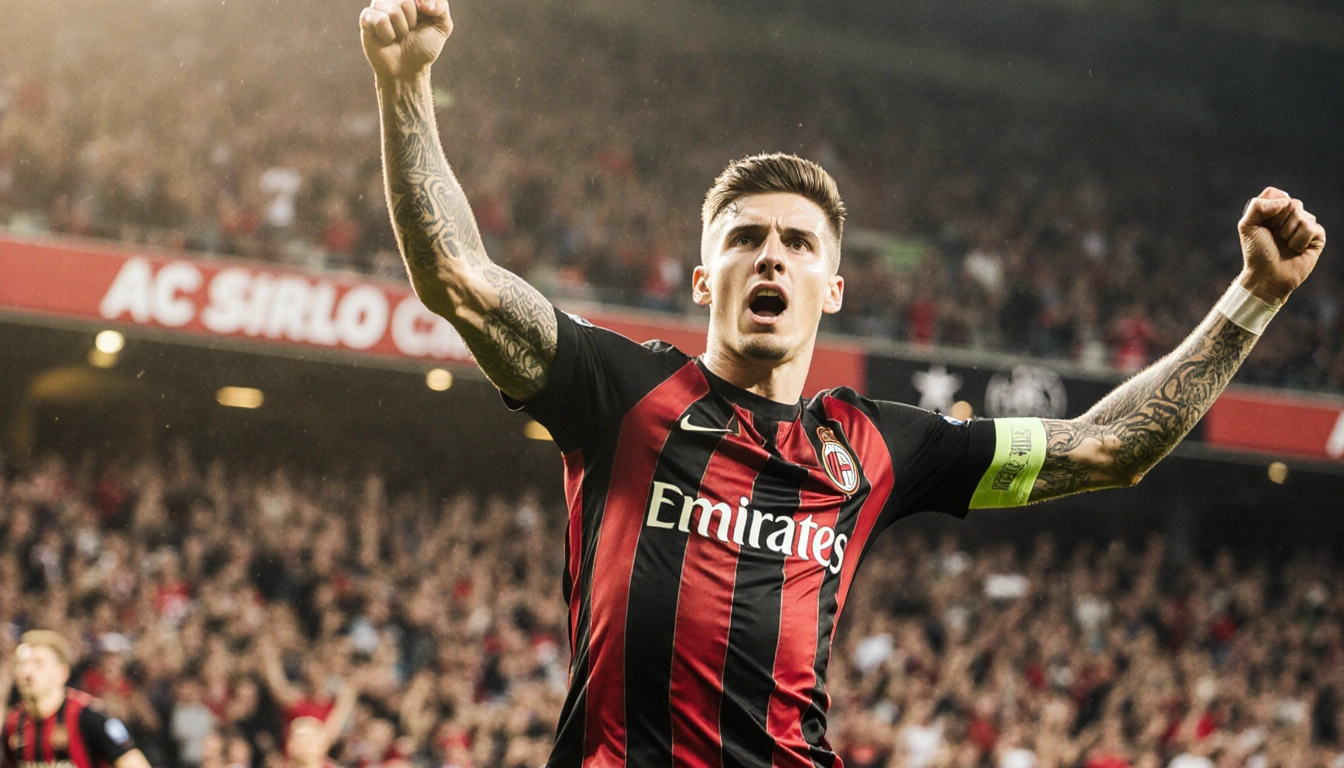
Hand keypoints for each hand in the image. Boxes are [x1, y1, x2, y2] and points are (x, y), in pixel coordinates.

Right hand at [360, 0, 452, 82]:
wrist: (408, 70)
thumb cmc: (424, 46)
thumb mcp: (442, 25)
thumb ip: (440, 5)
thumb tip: (420, 2)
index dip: (423, 4)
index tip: (427, 13)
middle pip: (405, 1)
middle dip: (413, 20)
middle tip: (410, 30)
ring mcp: (378, 6)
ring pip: (394, 11)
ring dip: (402, 29)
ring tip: (399, 35)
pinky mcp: (366, 19)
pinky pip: (380, 20)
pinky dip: (389, 35)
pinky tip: (387, 39)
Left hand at [1238, 187, 1326, 302]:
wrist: (1267, 276)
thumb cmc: (1257, 252)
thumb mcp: (1247, 227)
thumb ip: (1257, 206)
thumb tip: (1285, 200)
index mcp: (1273, 209)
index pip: (1275, 193)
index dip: (1267, 209)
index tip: (1262, 225)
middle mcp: (1290, 214)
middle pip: (1291, 203)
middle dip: (1278, 223)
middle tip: (1274, 237)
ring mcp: (1305, 224)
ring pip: (1301, 215)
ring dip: (1288, 233)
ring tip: (1285, 245)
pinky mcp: (1317, 236)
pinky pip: (1311, 227)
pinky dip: (1299, 241)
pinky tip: (1296, 250)